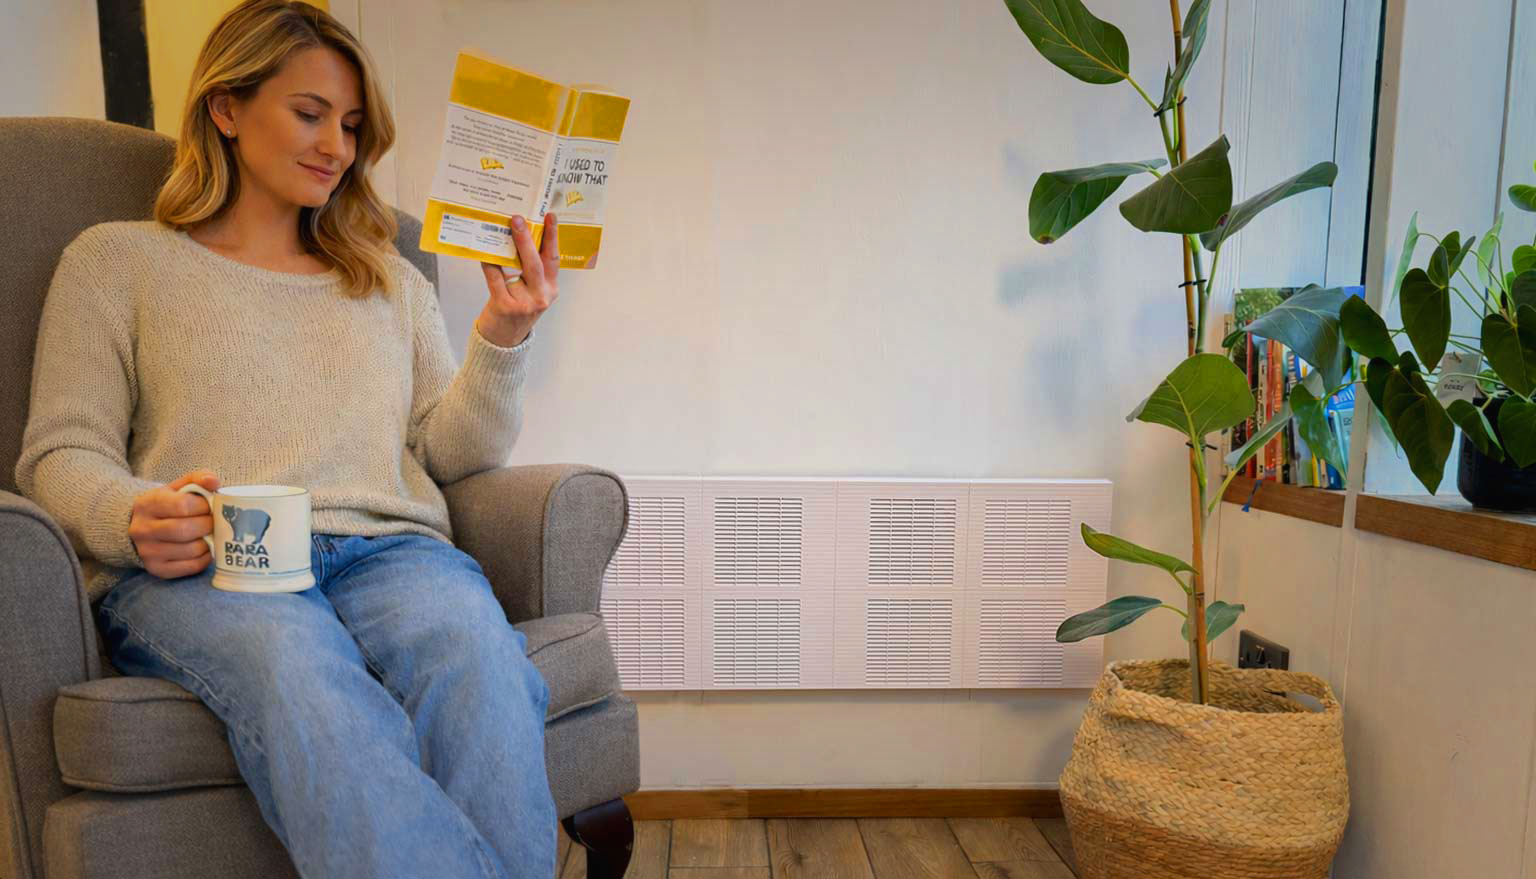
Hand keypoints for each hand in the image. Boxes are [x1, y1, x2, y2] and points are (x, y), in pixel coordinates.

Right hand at [128, 469, 220, 579]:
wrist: (140, 526)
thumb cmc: (167, 505)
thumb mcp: (177, 487)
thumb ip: (197, 479)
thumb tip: (214, 481)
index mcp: (147, 504)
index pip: (182, 505)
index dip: (203, 506)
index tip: (209, 506)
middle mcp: (142, 530)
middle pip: (185, 530)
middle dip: (207, 525)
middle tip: (213, 522)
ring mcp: (148, 552)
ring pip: (190, 550)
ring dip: (208, 542)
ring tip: (209, 534)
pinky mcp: (157, 569)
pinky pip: (191, 567)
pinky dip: (205, 558)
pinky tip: (205, 548)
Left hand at [477, 212, 559, 346]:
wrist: (504, 340)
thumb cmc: (517, 309)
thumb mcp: (532, 292)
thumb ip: (530, 271)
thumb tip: (517, 237)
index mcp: (551, 289)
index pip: (554, 259)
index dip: (553, 237)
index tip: (550, 216)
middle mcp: (542, 296)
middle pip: (536, 262)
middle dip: (527, 238)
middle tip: (518, 219)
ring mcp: (525, 303)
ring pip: (517, 269)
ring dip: (509, 247)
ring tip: (502, 230)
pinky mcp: (505, 307)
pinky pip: (496, 279)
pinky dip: (490, 264)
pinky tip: (484, 253)